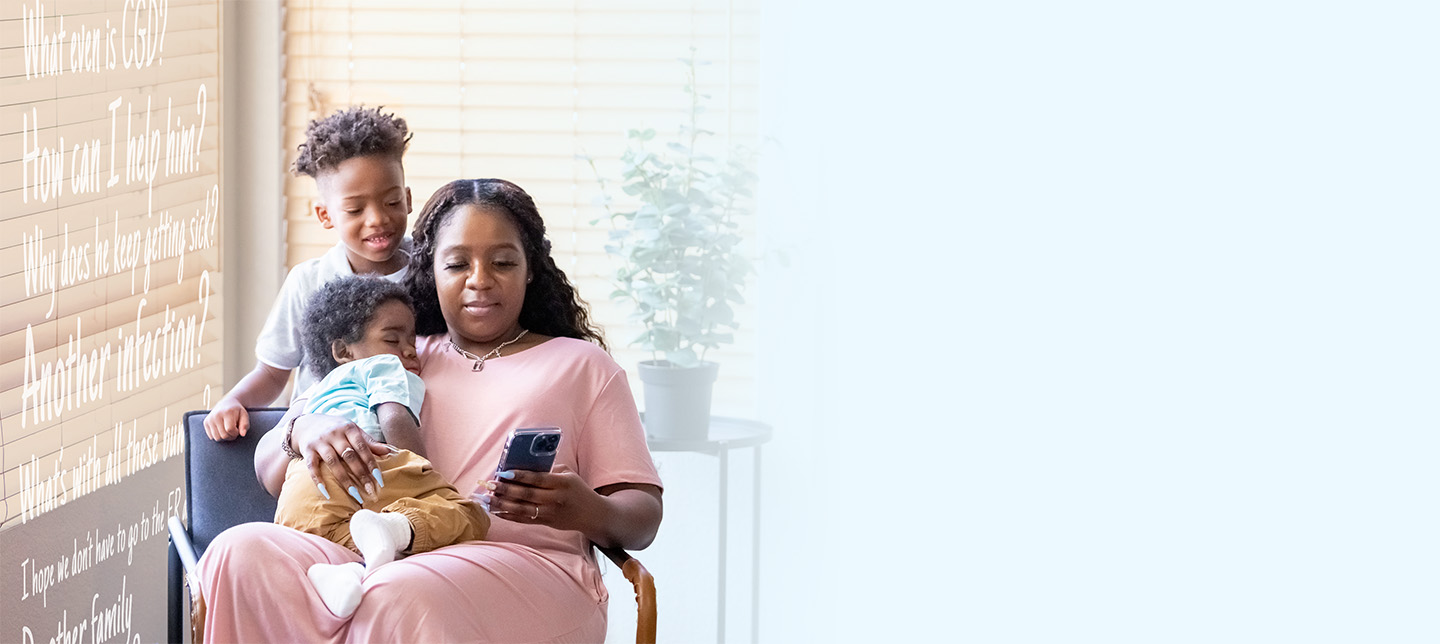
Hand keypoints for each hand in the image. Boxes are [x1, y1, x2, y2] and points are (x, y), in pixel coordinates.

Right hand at [204, 397, 248, 440]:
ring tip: (228, 431)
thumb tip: (243, 434)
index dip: (235, 433)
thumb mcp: (244, 415)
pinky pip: (211, 437)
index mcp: (227, 412)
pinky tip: (222, 430)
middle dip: (231, 436)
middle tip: (234, 431)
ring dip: (224, 438)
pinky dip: (218, 436)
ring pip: (217, 438)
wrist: (227, 403)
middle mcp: (216, 415)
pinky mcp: (205, 423)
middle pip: (223, 435)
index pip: (230, 429)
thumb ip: (245, 425)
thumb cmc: (237, 411)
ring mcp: (210, 419)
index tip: (238, 430)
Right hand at [291, 414, 392, 505]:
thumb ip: (368, 442)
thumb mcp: (352, 430)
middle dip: (361, 474)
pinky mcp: (307, 450)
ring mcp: (319, 442)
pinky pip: (312, 466)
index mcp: (348, 428)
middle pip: (349, 456)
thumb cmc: (336, 429)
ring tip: (354, 494)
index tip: (379, 479)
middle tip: (370, 491)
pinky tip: (326, 492)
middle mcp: (334, 434)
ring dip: (344, 480)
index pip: (362, 447)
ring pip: (333, 463)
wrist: (307, 423)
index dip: (371, 463)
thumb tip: (388, 451)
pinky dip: (318, 479)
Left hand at [479, 465, 605, 531]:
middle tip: (490, 485)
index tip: (503, 472)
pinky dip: (509, 516)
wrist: (592, 514)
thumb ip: (549, 470)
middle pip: (527, 495)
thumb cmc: (577, 489)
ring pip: (523, 509)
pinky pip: (524, 520)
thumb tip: (522, 466)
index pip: (538, 479)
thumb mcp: (568, 474)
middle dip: (506, 490)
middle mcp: (556, 499)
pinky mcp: (546, 523)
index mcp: (562, 483)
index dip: (520, 476)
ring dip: (503, 504)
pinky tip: (496, 511)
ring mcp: (550, 513)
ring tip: (488, 499)